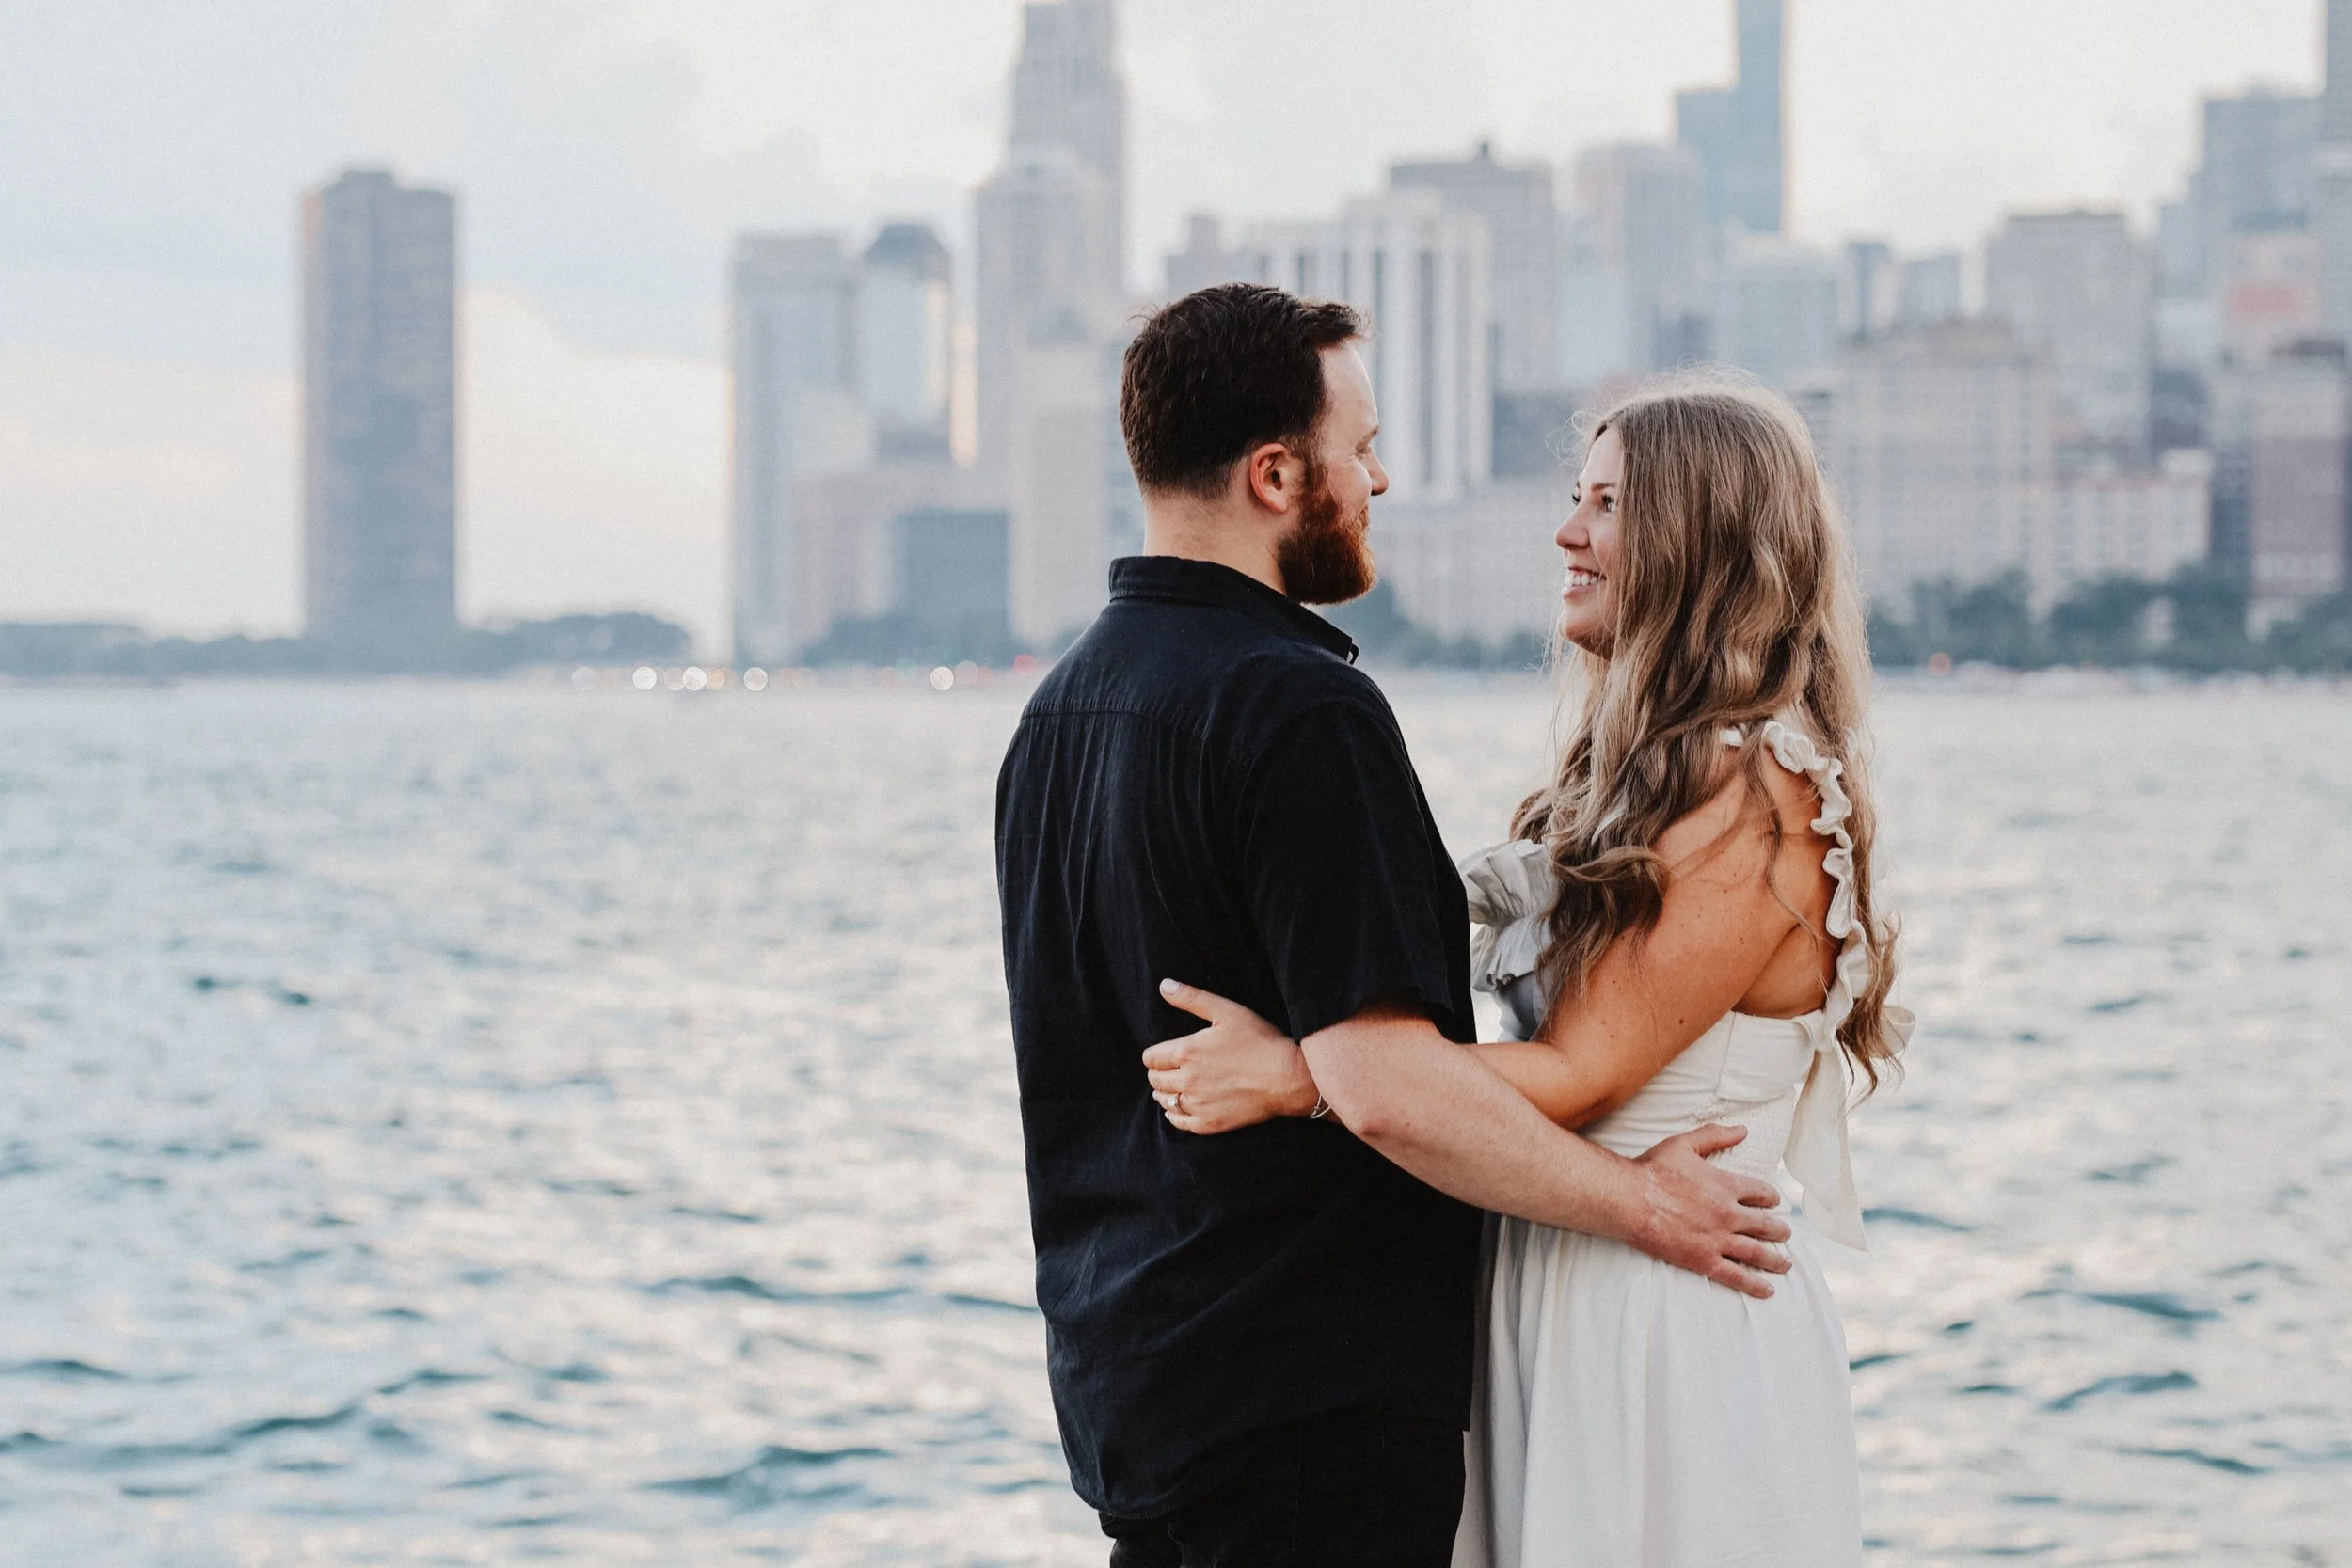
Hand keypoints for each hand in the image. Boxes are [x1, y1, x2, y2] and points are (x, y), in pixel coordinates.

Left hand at [1143, 979, 1320, 1134]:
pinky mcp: (1210, 1123)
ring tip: (1175, 1086)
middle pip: (1154, 1080)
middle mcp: (1187, 1080)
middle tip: (1170, 1069)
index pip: (1150, 1058)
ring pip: (1164, 1101)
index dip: (1154, 1055)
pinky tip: (1181, 1107)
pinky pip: (1180, 1123)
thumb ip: (1192, 998)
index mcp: (1187, 1052)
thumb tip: (1164, 986)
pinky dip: (1175, 1114)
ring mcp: (1198, 1104)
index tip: (1162, 1054)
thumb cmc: (1260, 1041)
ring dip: (1165, 1093)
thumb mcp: (1227, 1011)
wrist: (1287, 1077)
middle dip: (1158, 1072)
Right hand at [1624, 1124, 1792, 1298]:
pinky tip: (1767, 1290)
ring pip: (1757, 1253)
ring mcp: (1718, 1240)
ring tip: (1785, 1262)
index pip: (1761, 1193)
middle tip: (1786, 1232)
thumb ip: (1715, 1135)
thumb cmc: (1653, 1170)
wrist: (1630, 1199)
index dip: (1771, 1198)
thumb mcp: (1685, 1144)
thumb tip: (1743, 1130)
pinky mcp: (1703, 1260)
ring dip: (1775, 1258)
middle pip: (1765, 1225)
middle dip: (1779, 1229)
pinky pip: (1736, 1276)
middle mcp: (1729, 1214)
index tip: (1774, 1202)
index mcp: (1727, 1186)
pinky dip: (1754, 1284)